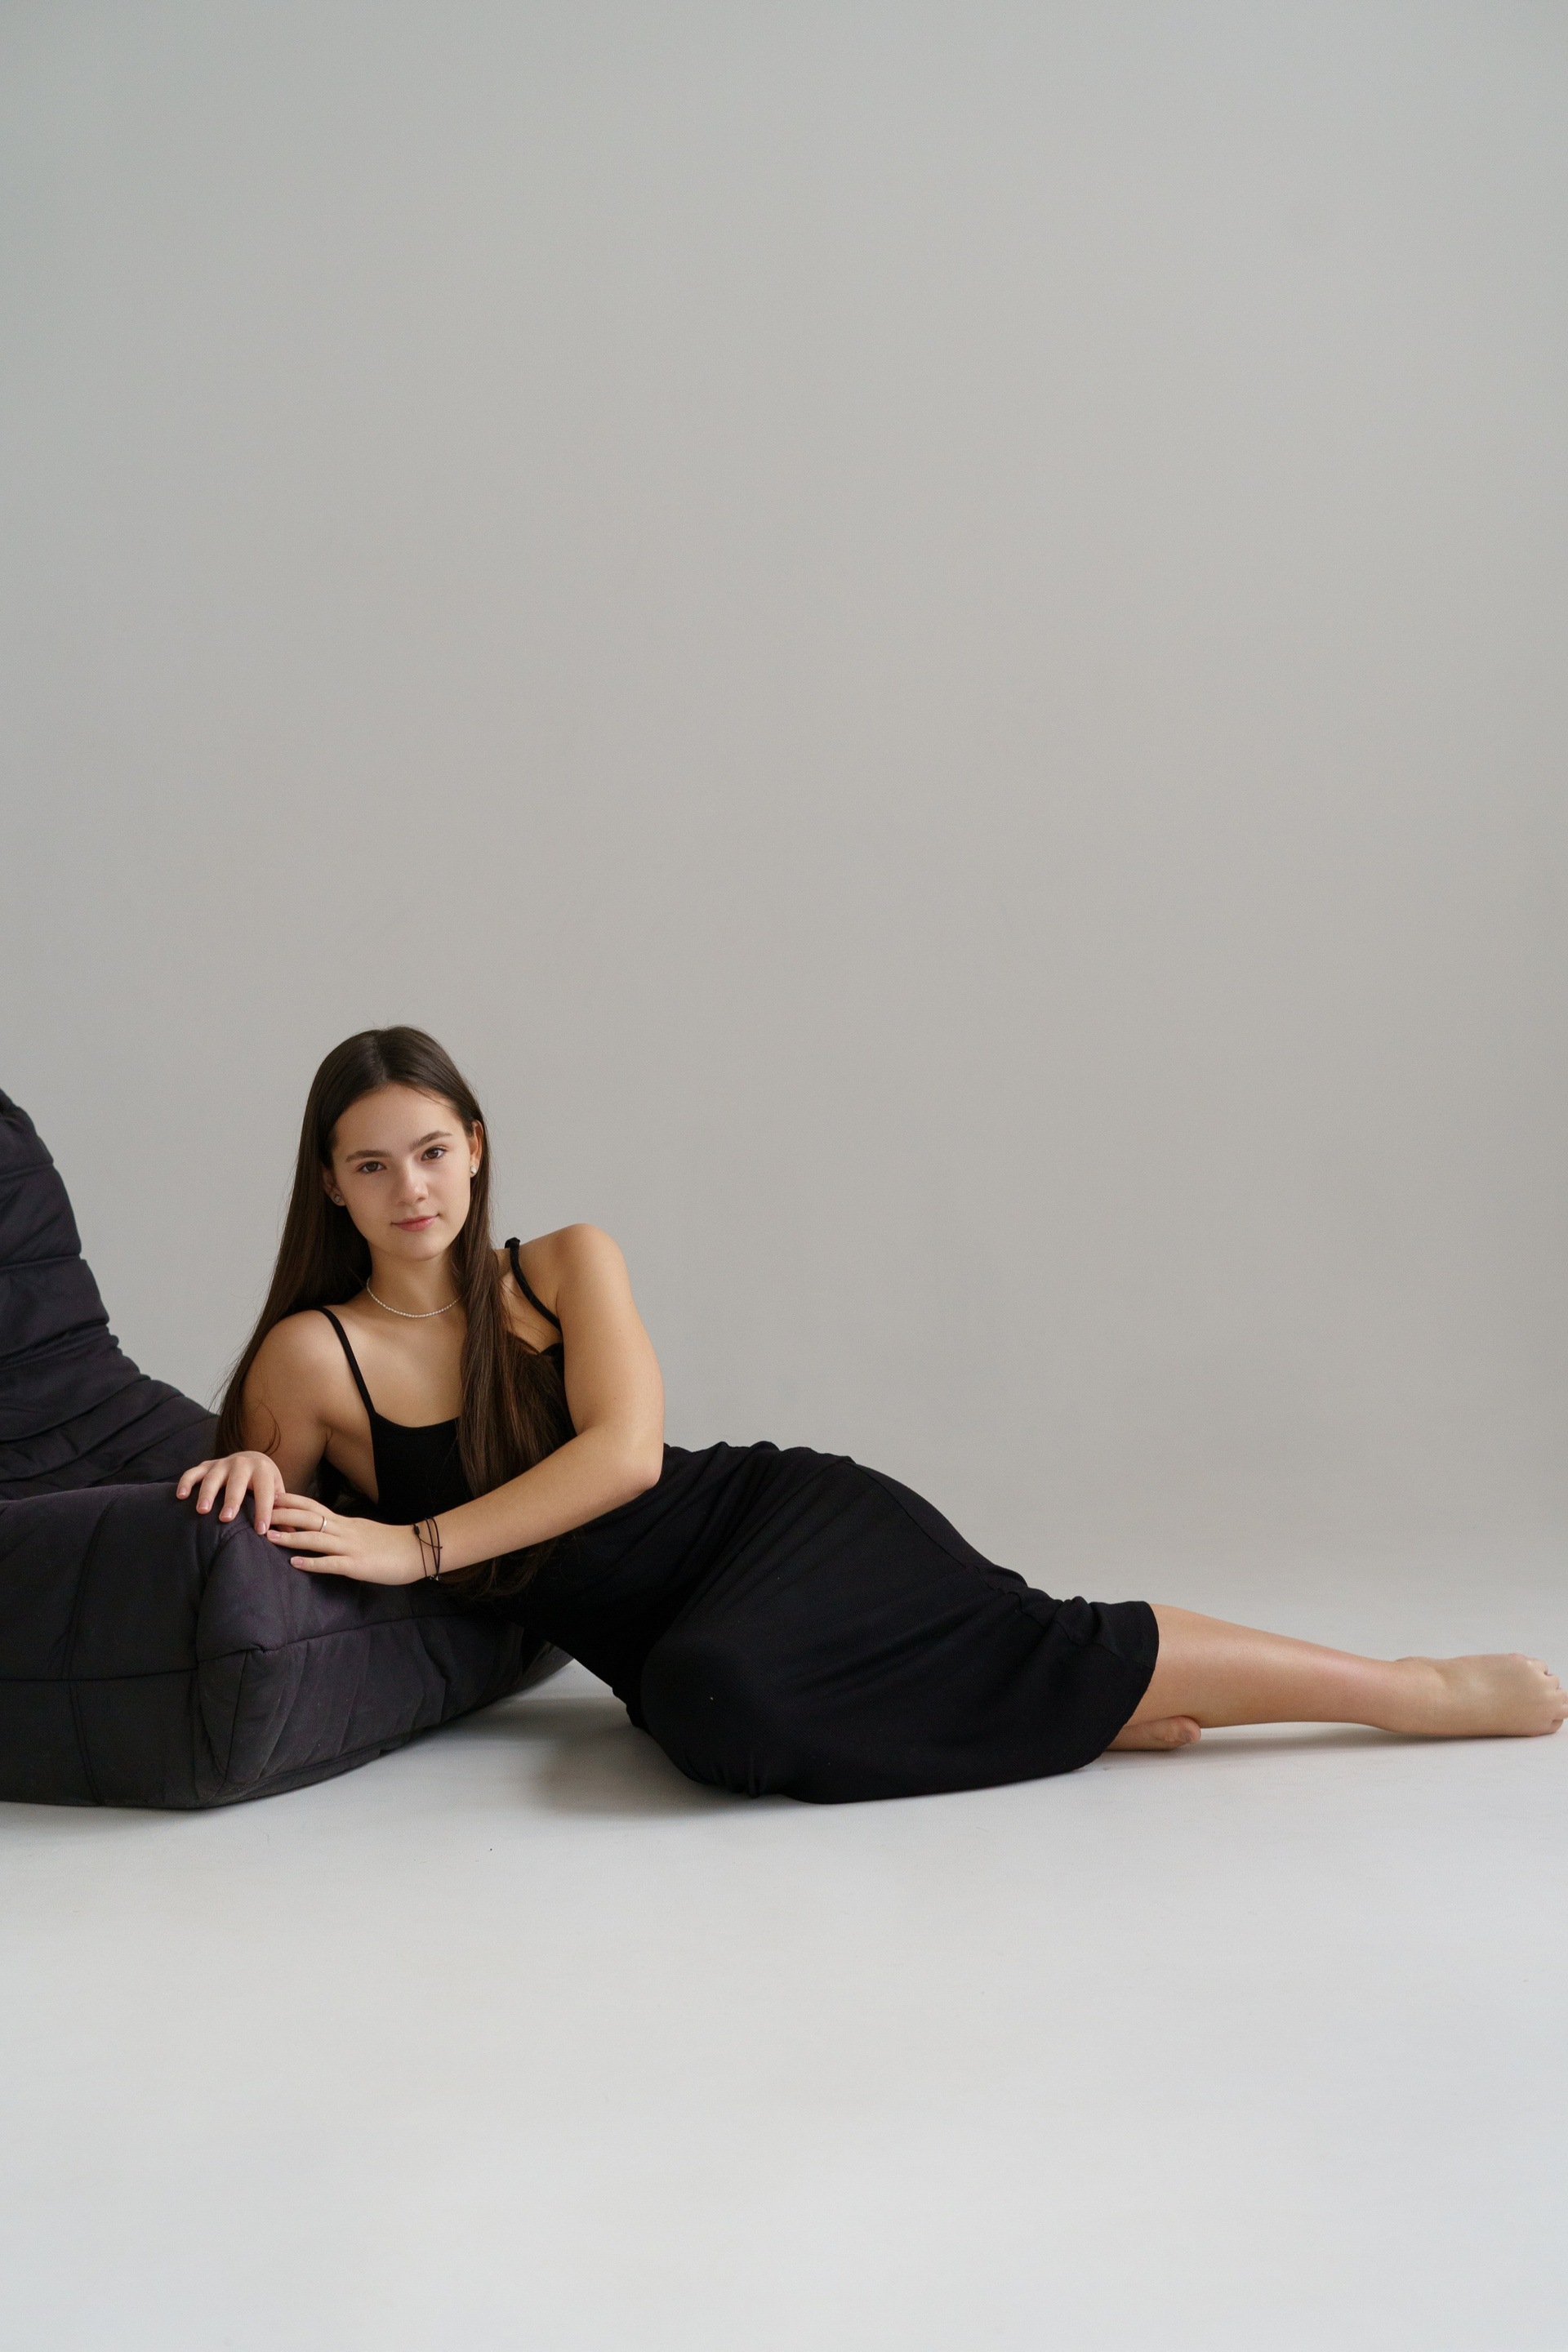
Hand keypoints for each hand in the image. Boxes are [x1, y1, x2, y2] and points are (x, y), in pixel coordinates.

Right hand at [176, 1451, 287, 1529]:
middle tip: (226, 1519)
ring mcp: (221, 1464)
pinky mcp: (206, 1465)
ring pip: (212, 1477)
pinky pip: (193, 1473)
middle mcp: (242, 1464)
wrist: (252, 1459)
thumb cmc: (265, 1483)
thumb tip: (294, 1534)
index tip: (261, 1531)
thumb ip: (283, 1510)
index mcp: (263, 1470)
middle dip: (232, 1500)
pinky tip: (181, 1496)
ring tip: (202, 1511)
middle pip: (236, 1482)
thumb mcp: (276, 1491)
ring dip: (206, 1493)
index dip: (263, 1511)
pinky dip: (186, 1483)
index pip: (265, 1492)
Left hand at [264, 1498, 423, 1584]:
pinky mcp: (357, 1565)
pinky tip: (295, 1564)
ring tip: (267, 1537)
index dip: (290, 1502)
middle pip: (308, 1518)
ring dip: (290, 1537)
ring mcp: (350, 1547)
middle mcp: (345, 1530)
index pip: (313, 1507)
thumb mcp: (362, 1532)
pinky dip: (312, 1563)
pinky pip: (331, 1563)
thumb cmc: (390, 1544)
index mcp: (345, 1522)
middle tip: (257, 1512)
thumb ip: (342, 1531)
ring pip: (315, 1538)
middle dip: (282, 1514)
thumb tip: (323, 1532)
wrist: (417, 1550)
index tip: (269, 1497)